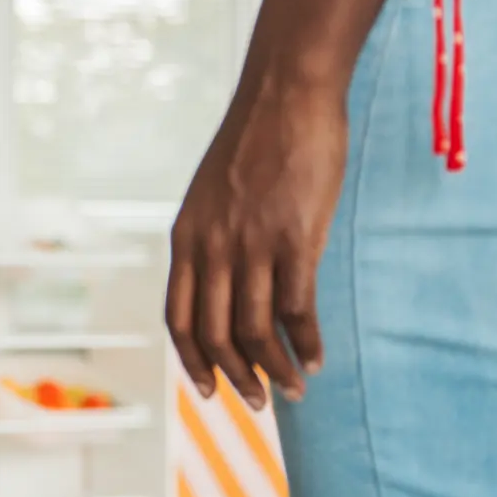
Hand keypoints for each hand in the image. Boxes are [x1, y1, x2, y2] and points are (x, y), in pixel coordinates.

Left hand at [167, 74, 345, 408]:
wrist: (284, 94)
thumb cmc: (256, 142)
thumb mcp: (214, 195)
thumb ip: (213, 238)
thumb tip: (224, 279)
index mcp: (186, 239)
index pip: (177, 319)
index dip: (192, 361)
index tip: (207, 390)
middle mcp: (211, 248)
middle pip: (213, 335)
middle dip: (235, 378)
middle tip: (258, 402)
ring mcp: (251, 245)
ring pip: (254, 330)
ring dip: (275, 370)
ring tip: (294, 391)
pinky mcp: (295, 239)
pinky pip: (297, 310)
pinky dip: (307, 344)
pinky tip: (319, 360)